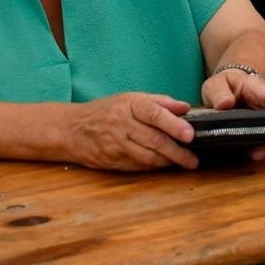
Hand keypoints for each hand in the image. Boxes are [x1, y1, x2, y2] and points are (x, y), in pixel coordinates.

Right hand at [67, 93, 195, 170]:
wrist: (71, 128)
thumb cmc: (107, 110)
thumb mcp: (131, 99)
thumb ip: (160, 102)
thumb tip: (186, 108)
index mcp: (129, 105)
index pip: (155, 114)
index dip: (174, 125)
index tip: (190, 135)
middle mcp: (122, 124)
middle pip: (154, 140)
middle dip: (177, 151)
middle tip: (193, 159)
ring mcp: (115, 144)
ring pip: (147, 156)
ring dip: (167, 161)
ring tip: (184, 162)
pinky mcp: (111, 160)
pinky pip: (137, 165)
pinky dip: (153, 166)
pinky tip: (164, 164)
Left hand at [200, 70, 264, 161]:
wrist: (225, 92)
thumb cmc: (223, 85)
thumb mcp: (216, 84)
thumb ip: (218, 92)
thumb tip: (225, 103)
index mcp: (254, 87)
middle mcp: (263, 103)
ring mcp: (263, 117)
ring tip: (256, 154)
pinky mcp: (258, 129)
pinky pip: (263, 139)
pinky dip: (259, 148)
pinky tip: (251, 154)